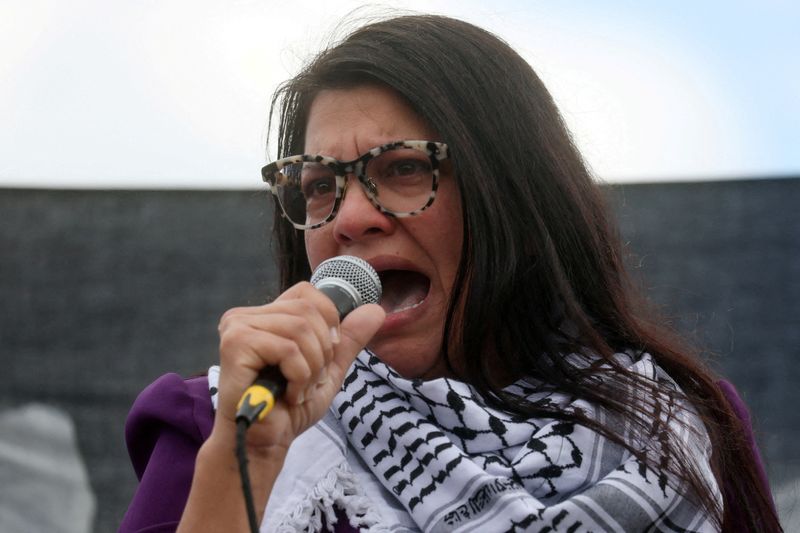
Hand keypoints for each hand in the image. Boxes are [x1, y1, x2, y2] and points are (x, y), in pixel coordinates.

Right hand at [211, 281, 384, 456]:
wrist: (263, 443)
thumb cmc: (287, 409)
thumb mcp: (328, 369)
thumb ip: (348, 339)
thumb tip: (376, 309)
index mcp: (264, 317)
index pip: (307, 294)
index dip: (328, 320)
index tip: (326, 355)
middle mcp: (245, 316)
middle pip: (308, 311)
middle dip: (322, 352)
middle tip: (310, 381)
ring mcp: (237, 327)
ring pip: (301, 330)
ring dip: (312, 368)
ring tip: (298, 391)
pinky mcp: (236, 344)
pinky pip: (288, 349)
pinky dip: (299, 377)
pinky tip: (288, 395)